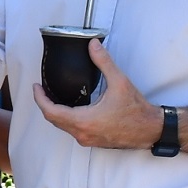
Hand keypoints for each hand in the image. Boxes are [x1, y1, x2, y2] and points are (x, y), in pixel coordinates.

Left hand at [32, 39, 163, 149]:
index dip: (39, 99)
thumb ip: (104, 62)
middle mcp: (82, 134)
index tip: (36, 87)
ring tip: (53, 97)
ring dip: (55, 113)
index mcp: (84, 121)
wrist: (151, 129)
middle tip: (41, 90)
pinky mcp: (93, 141)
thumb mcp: (119, 82)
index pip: (51, 112)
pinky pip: (72, 131)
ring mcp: (87, 140)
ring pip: (62, 127)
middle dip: (45, 104)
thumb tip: (93, 45)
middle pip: (53, 120)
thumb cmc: (136, 110)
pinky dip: (66, 119)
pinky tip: (70, 108)